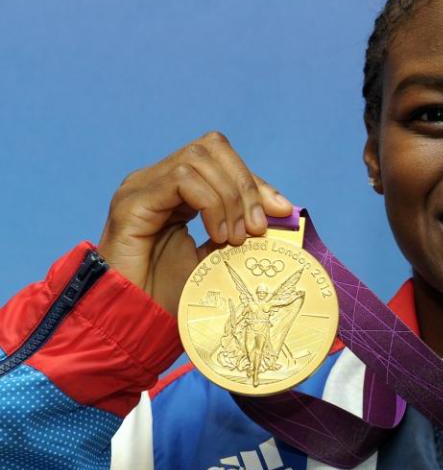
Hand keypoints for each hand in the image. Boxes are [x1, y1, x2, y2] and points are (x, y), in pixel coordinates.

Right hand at [98, 132, 292, 315]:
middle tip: (257, 228)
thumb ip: (243, 231)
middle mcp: (157, 181)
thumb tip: (284, 213)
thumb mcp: (219, 258)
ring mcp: (141, 187)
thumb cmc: (171, 295)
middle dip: (246, 185)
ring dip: (229, 197)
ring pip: (198, 159)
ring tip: (234, 237)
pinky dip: (210, 203)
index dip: (255, 182)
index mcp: (177, 190)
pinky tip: (217, 235)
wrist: (135, 321)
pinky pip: (181, 180)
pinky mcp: (132, 202)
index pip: (222, 160)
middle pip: (212, 148)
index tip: (282, 212)